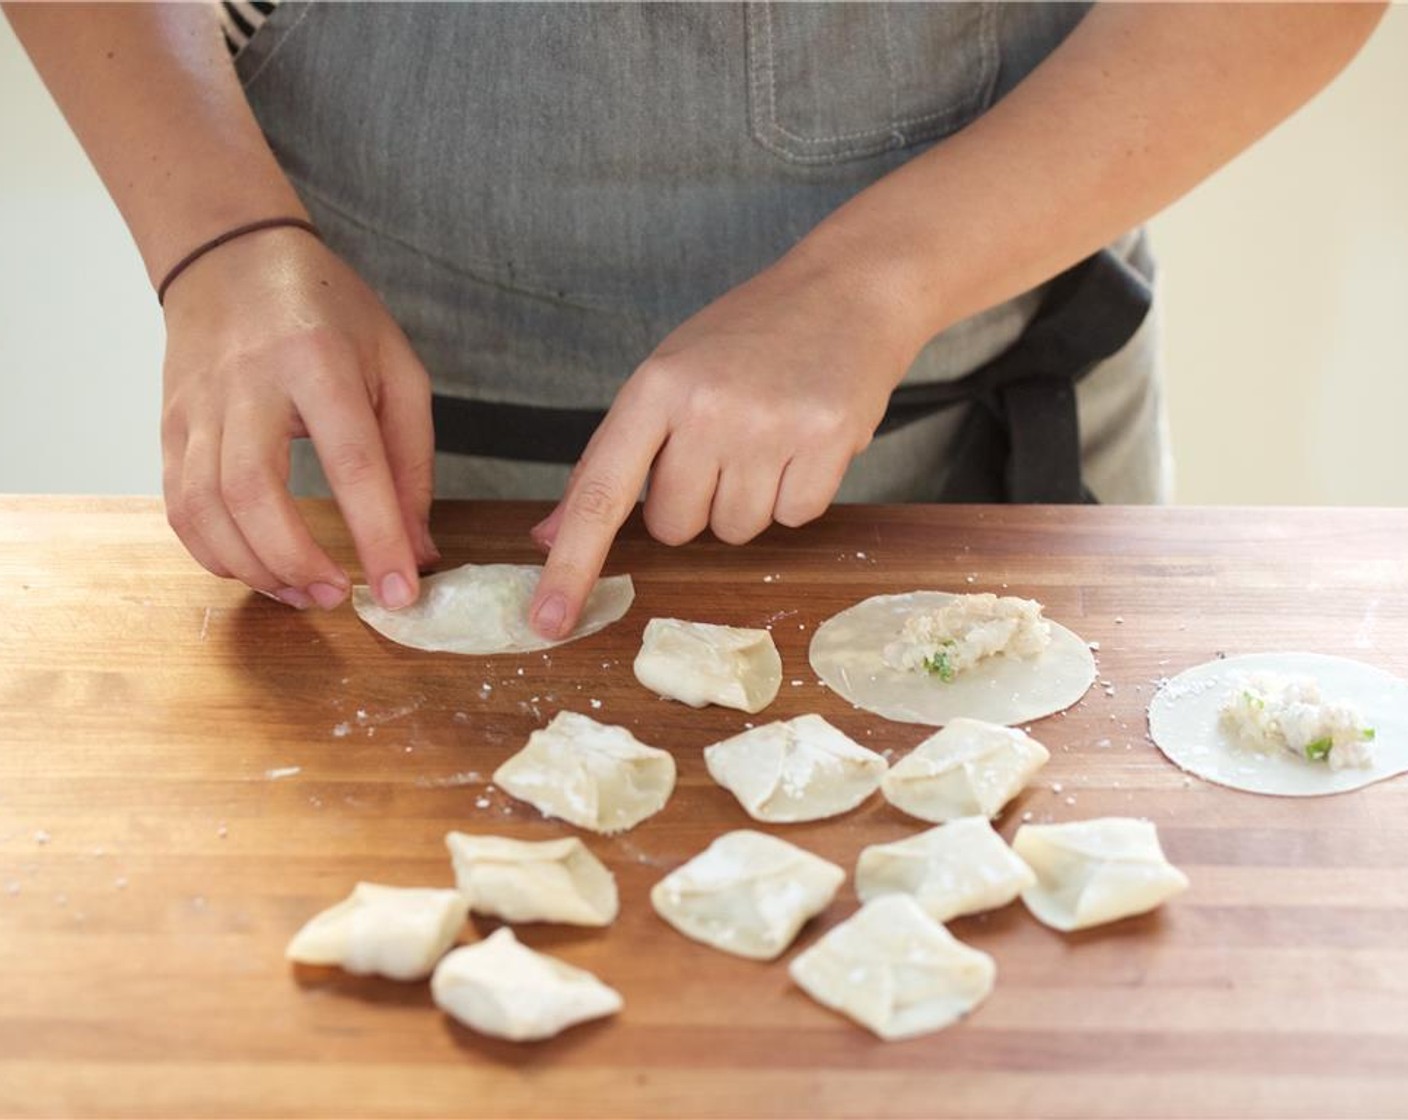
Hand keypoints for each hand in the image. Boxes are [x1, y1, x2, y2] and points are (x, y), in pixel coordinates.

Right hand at [160, 226, 437, 609]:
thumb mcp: (396, 368)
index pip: (351, 460)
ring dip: (253, 567)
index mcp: (318, 360)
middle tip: (337, 597)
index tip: (400, 591)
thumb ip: (411, 461)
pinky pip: (178, 506)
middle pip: (253, 489)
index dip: (377, 533)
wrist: (231, 257)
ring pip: (205, 506)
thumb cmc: (330, 314)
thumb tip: (418, 550)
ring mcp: (197, 406)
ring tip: (302, 593)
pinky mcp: (168, 426)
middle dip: (296, 559)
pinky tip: (258, 569)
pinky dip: (214, 553)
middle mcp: (248, 384)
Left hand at [527, 245, 922, 638]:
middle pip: (675, 528)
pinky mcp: (827, 440)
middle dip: (695, 505)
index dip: (571, 563)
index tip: (549, 620)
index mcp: (655, 387)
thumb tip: (550, 535)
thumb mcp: (668, 376)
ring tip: (769, 436)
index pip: (599, 492)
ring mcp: (770, 426)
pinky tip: (805, 442)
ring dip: (750, 500)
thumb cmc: (748, 337)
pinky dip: (798, 493)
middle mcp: (708, 408)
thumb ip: (610, 458)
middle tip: (724, 445)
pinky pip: (794, 518)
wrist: (848, 289)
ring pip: (736, 530)